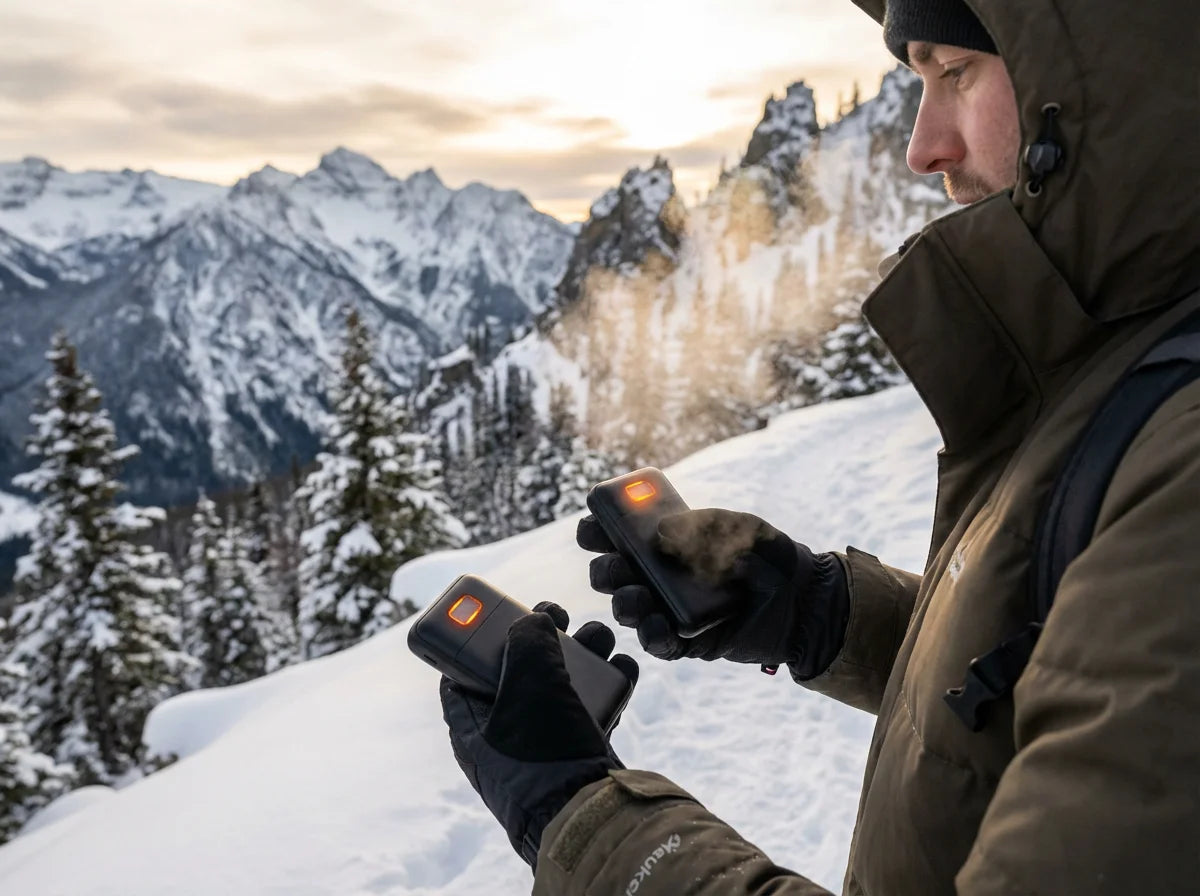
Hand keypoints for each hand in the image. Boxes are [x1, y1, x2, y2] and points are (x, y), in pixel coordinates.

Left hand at [439, 602, 638, 868]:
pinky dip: (608, 684)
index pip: (461, 670)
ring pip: (561, 683)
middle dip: (543, 637)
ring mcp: (545, 744)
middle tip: (558, 614)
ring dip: (583, 653)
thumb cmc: (545, 749)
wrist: (590, 814)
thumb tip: (536, 620)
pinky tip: (622, 666)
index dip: (475, 635)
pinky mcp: (580, 751)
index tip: (495, 610)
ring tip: (601, 636)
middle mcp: (505, 734)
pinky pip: (591, 707)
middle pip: (520, 669)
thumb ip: (527, 638)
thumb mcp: (528, 680)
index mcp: (472, 723)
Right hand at [577, 508, 847, 676]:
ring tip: (637, 598)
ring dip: (623, 603)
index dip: (598, 530)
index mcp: (664, 542)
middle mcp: (658, 576)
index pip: (618, 534)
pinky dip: (651, 635)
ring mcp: (668, 609)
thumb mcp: (739, 529)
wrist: (803, 601)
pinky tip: (656, 625)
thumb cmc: (768, 557)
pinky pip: (658, 643)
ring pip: (628, 609)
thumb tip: (659, 536)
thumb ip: (701, 526)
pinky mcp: (686, 641)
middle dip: (606, 570)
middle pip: (613, 574)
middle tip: (616, 567)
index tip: (592, 526)